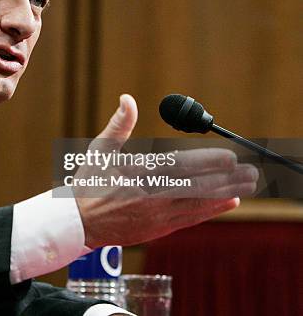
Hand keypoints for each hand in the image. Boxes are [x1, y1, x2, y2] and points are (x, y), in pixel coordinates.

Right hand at [74, 94, 257, 247]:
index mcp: (135, 174)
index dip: (205, 162)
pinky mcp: (159, 229)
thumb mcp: (100, 150)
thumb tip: (128, 99)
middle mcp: (149, 196)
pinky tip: (229, 201)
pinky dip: (212, 209)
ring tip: (247, 183)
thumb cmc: (89, 182)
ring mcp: (156, 215)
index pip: (176, 167)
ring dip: (225, 192)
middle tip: (249, 171)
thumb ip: (118, 125)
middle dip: (225, 179)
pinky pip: (191, 218)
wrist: (79, 223)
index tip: (228, 157)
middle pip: (195, 187)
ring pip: (198, 204)